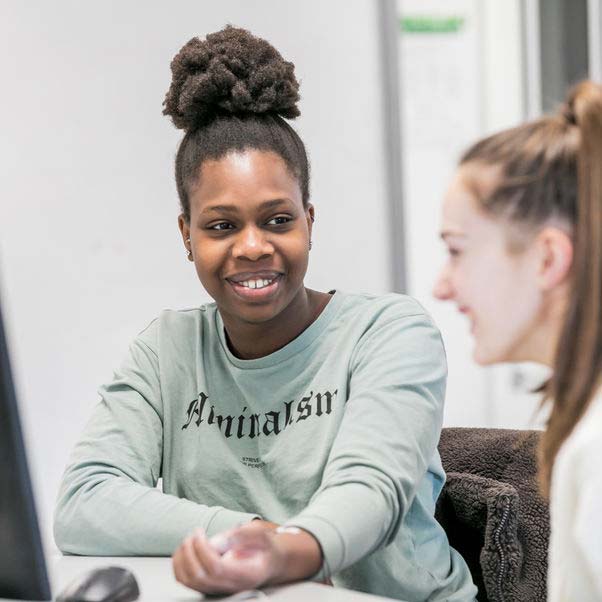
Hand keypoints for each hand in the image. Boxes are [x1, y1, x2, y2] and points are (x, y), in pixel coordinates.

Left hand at [172, 521, 321, 594]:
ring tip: (190, 539)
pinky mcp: (208, 586)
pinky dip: (179, 564)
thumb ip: (242, 535)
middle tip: (195, 533)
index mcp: (245, 574)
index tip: (200, 533)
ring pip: (188, 580)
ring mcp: (218, 589)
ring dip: (182, 557)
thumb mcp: (261, 534)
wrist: (268, 562)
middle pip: (198, 576)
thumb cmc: (264, 548)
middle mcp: (230, 586)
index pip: (216, 568)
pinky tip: (186, 549)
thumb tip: (218, 541)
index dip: (202, 549)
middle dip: (190, 551)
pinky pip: (185, 580)